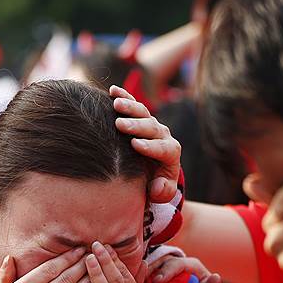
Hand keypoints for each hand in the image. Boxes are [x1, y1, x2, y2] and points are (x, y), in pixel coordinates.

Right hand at [110, 85, 180, 202]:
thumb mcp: (162, 191)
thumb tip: (156, 186)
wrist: (154, 169)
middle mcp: (162, 134)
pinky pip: (133, 103)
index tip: (135, 145)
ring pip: (143, 112)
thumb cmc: (156, 182)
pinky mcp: (140, 116)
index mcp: (170, 152)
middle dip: (136, 125)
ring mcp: (151, 123)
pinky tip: (112, 90)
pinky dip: (124, 96)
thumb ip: (163, 191)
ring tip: (116, 104)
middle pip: (152, 127)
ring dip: (130, 107)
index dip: (150, 146)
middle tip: (120, 124)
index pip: (163, 148)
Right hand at [149, 254, 231, 282]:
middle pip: (161, 262)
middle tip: (139, 281)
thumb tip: (215, 277)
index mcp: (194, 268)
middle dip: (150, 270)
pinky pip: (148, 281)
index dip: (167, 270)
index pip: (179, 264)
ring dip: (142, 275)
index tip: (158, 281)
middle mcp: (179, 269)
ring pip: (152, 269)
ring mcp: (168, 277)